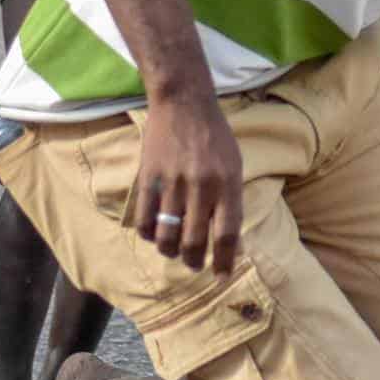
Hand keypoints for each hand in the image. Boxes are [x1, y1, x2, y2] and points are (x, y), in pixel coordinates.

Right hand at [133, 96, 242, 273]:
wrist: (184, 103)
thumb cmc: (215, 137)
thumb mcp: (234, 165)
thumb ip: (231, 200)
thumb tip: (231, 239)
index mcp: (228, 183)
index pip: (227, 234)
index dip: (224, 260)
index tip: (221, 276)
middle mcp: (202, 186)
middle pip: (195, 241)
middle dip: (196, 261)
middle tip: (196, 265)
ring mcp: (173, 182)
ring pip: (167, 235)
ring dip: (171, 251)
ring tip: (175, 252)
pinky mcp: (149, 177)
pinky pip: (145, 219)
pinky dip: (149, 234)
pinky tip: (154, 234)